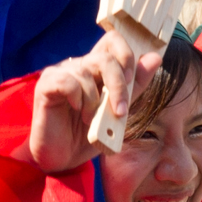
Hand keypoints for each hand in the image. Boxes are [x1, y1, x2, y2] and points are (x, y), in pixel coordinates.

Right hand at [27, 32, 161, 173]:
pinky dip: (77, 98)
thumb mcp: (118, 113)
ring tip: (89, 119)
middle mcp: (78, 66)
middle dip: (118, 85)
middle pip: (105, 58)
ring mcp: (60, 73)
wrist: (62, 160)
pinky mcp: (45, 85)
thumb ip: (135, 87)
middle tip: (120, 111)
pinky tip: (76, 110)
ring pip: (86, 72)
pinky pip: (67, 81)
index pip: (112, 41)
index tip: (131, 80)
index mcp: (95, 70)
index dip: (125, 55)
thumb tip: (155, 58)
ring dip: (94, 101)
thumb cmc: (86, 136)